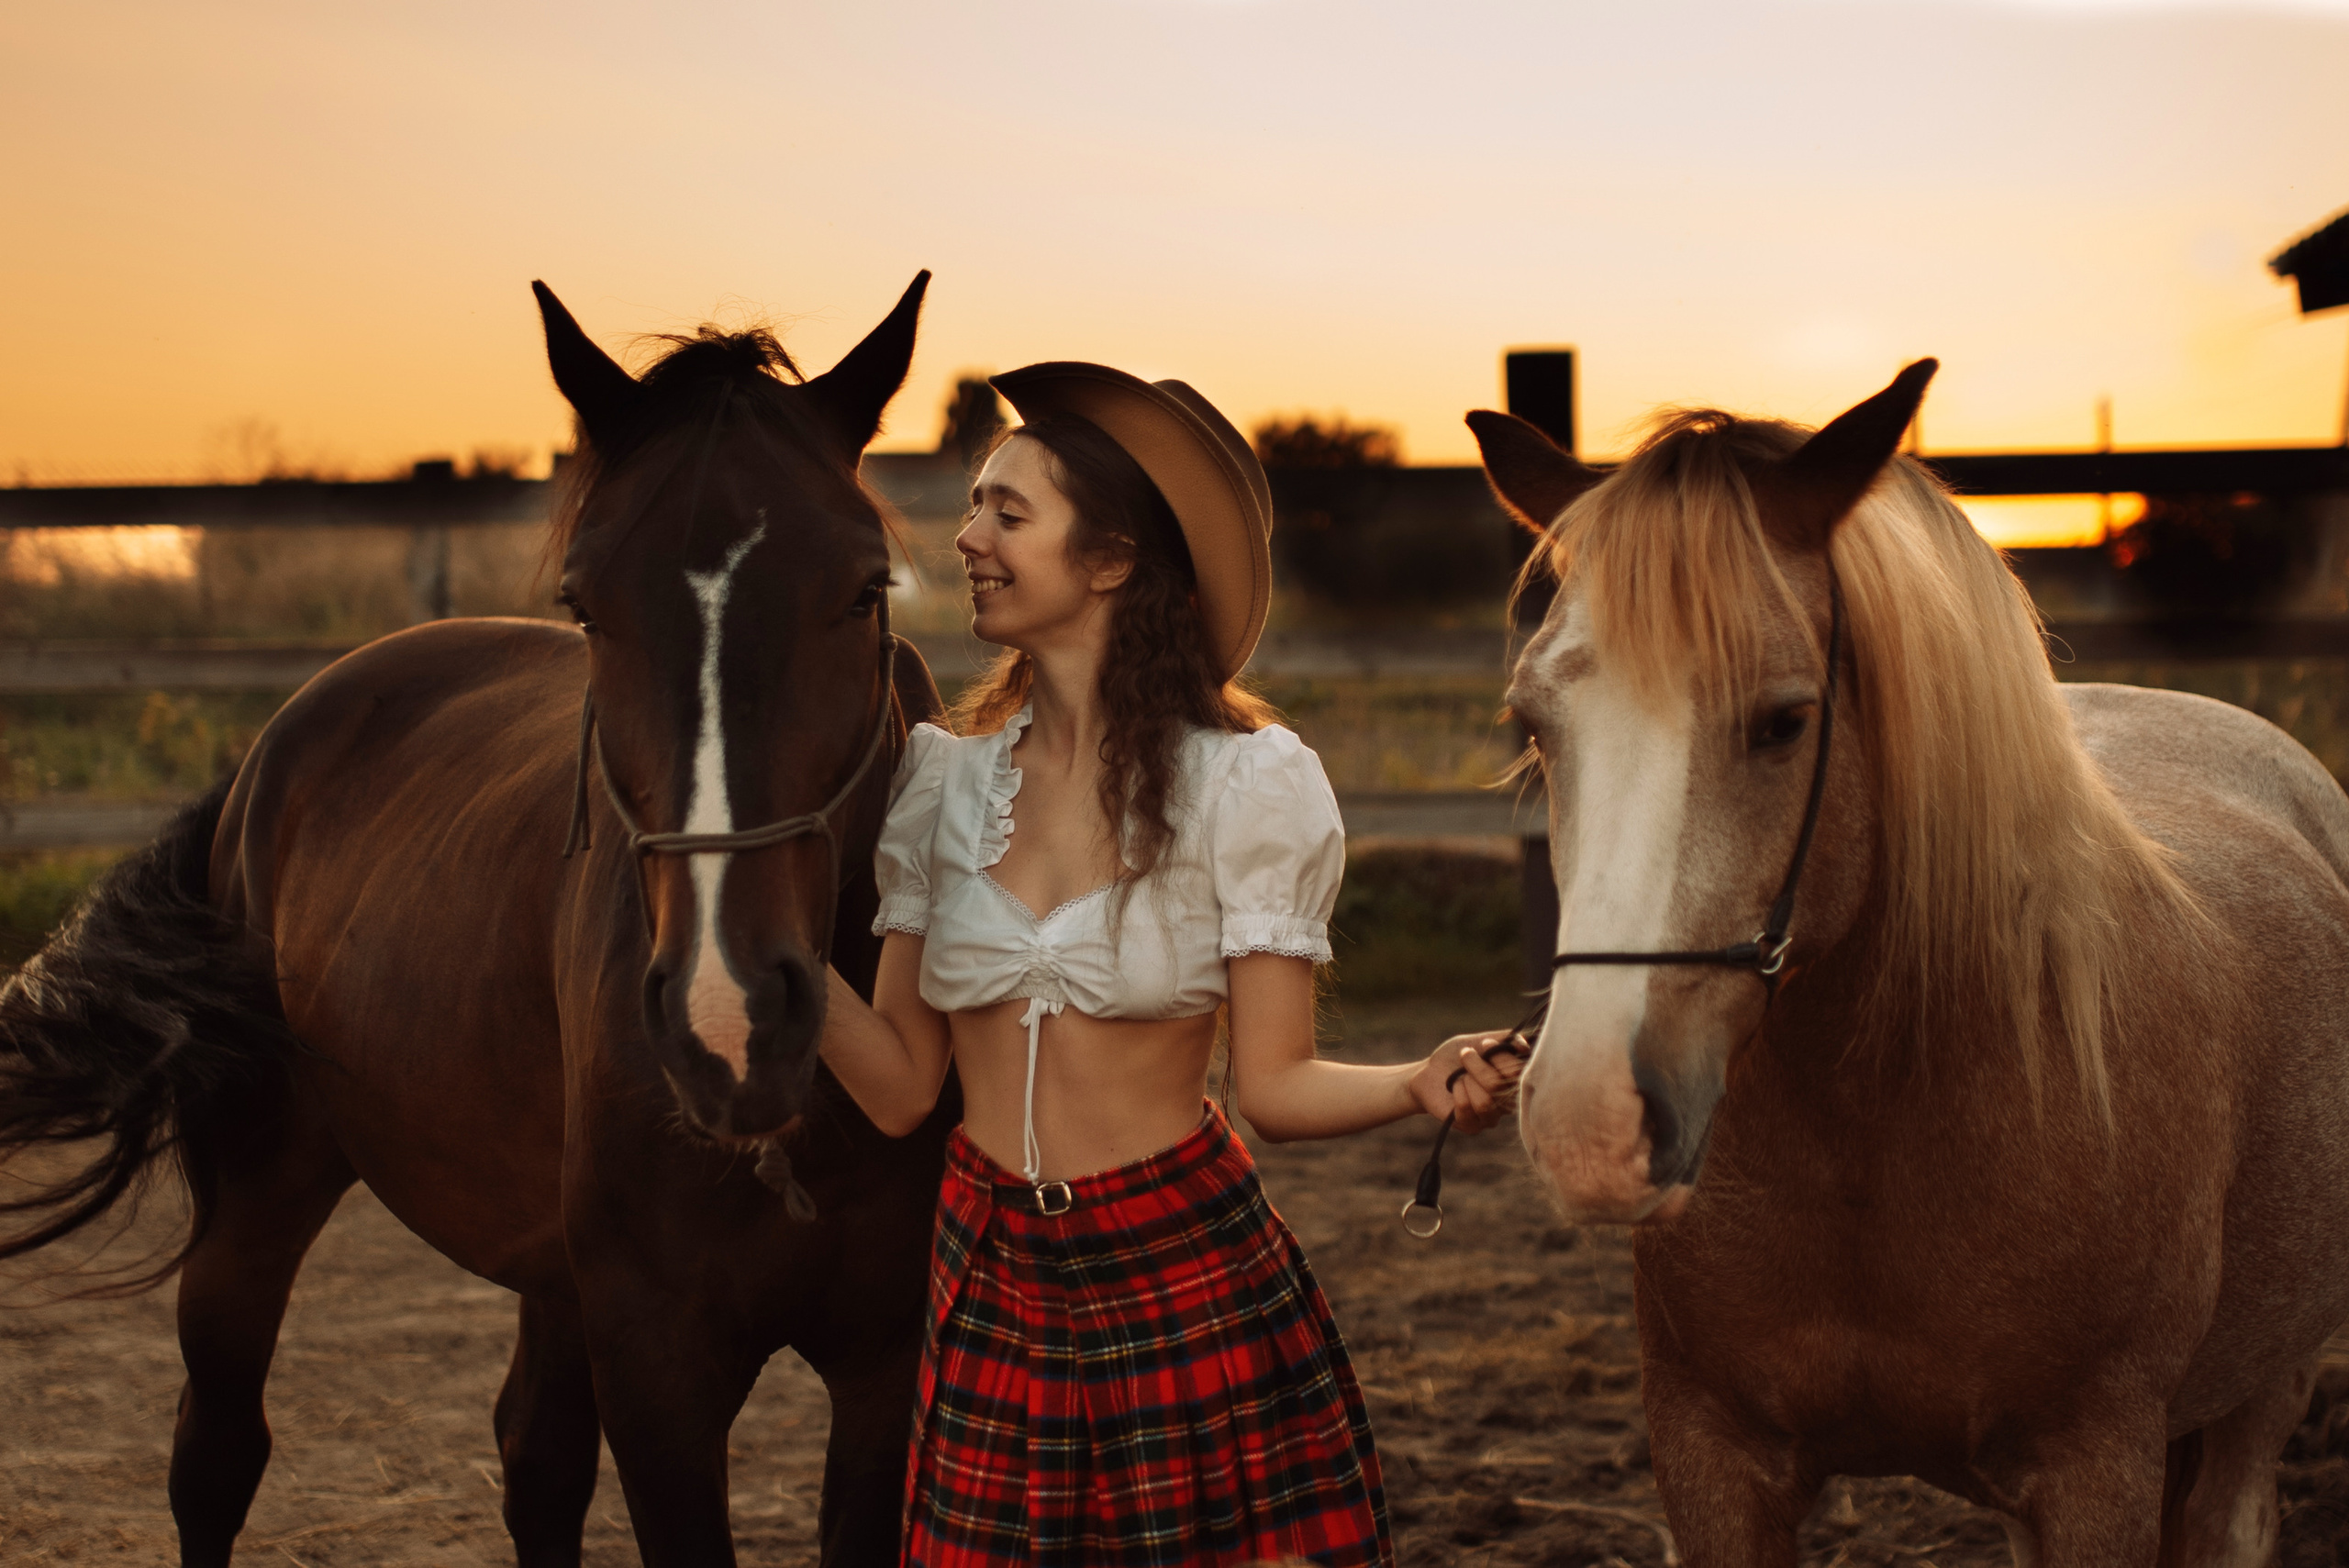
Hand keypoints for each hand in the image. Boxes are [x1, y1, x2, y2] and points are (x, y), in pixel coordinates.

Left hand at [1408, 1029, 1526, 1133]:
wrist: (1429, 1071)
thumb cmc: (1457, 1055)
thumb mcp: (1480, 1040)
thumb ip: (1506, 1039)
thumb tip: (1525, 1047)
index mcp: (1514, 1081)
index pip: (1518, 1073)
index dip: (1500, 1057)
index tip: (1485, 1044)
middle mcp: (1508, 1102)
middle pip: (1498, 1087)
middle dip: (1476, 1066)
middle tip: (1465, 1056)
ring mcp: (1491, 1117)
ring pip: (1485, 1102)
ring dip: (1466, 1081)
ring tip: (1460, 1076)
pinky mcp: (1472, 1127)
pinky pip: (1466, 1109)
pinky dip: (1456, 1092)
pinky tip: (1454, 1089)